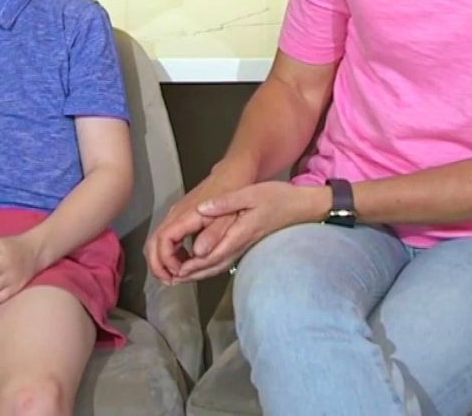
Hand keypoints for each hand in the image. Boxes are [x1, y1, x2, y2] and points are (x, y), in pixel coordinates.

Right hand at [145, 168, 252, 283]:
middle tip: (169, 281)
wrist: (233, 172)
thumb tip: (198, 253)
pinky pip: (166, 237)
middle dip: (157, 265)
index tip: (178, 273)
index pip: (163, 241)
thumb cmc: (234, 191)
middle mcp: (176, 214)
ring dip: (161, 260)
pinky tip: (182, 262)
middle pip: (153, 242)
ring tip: (174, 276)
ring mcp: (177, 214)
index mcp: (186, 215)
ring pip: (157, 240)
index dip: (166, 260)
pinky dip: (168, 253)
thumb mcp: (229, 216)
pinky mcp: (181, 216)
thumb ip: (214, 235)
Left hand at [174, 181, 327, 280]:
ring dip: (198, 273)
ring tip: (178, 276)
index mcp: (239, 234)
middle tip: (169, 278)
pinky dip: (209, 266)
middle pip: (212, 266)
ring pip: (217, 266)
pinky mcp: (246, 245)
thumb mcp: (251, 193)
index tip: (174, 269)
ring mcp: (244, 247)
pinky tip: (200, 264)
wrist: (302, 208)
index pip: (211, 255)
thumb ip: (226, 203)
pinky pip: (224, 261)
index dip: (192, 264)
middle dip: (190, 274)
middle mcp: (240, 245)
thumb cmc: (278, 198)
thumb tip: (202, 210)